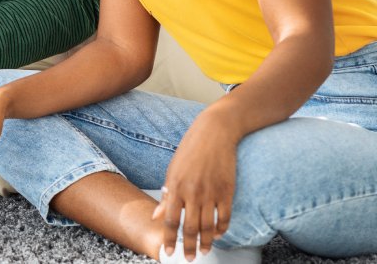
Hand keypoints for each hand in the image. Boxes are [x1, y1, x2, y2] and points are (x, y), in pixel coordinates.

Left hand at [153, 109, 240, 260]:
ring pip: (209, 225)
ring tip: (204, 251)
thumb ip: (166, 195)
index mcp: (175, 186)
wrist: (214, 133)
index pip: (171, 219)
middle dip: (189, 246)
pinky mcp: (227, 191)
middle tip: (189, 259)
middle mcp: (193, 192)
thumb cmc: (190, 151)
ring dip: (206, 242)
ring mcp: (211, 192)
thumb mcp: (172, 170)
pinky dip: (222, 229)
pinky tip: (218, 236)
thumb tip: (156, 216)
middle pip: (190, 227)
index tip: (168, 252)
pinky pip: (225, 216)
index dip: (169, 238)